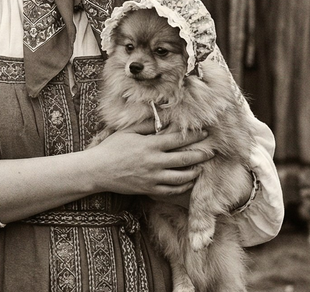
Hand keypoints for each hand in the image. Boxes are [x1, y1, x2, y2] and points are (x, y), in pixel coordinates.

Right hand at [88, 122, 211, 197]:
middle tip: (211, 152)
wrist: (97, 170)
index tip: (204, 134)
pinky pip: (171, 191)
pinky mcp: (149, 189)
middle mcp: (154, 162)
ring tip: (201, 168)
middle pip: (185, 159)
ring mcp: (152, 178)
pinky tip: (188, 183)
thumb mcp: (128, 132)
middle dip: (201, 155)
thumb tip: (163, 119)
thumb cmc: (111, 148)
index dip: (193, 136)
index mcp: (150, 145)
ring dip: (194, 172)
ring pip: (181, 178)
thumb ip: (147, 126)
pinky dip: (182, 187)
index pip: (178, 139)